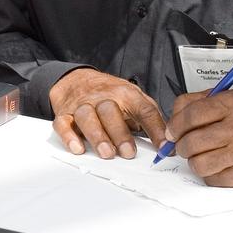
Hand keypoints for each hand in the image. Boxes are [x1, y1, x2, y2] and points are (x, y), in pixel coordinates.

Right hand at [49, 68, 167, 159]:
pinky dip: (68, 136)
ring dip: (97, 135)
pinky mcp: (65, 113)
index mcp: (125, 94)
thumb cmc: (110, 94)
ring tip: (106, 153)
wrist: (78, 79)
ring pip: (87, 116)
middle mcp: (103, 97)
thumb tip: (170, 143)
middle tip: (128, 152)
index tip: (164, 147)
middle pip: (110, 110)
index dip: (155, 128)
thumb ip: (151, 119)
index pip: (143, 109)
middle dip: (119, 132)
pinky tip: (77, 148)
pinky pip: (63, 123)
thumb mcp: (135, 99)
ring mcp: (82, 104)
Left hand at [168, 90, 232, 186]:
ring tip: (202, 155)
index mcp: (232, 104)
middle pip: (192, 142)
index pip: (191, 115)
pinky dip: (210, 174)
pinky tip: (218, 164)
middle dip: (182, 146)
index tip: (171, 132)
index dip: (175, 125)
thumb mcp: (228, 98)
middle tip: (185, 145)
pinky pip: (213, 179)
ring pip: (199, 164)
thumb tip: (172, 123)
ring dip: (194, 162)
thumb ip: (196, 102)